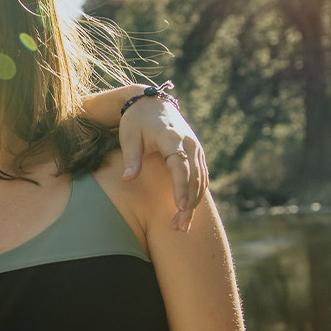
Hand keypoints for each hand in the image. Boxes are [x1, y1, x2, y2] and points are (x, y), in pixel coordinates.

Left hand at [118, 93, 208, 231]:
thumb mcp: (129, 137)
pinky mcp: (197, 153)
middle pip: (194, 177)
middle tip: (179, 227)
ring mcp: (196, 148)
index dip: (181, 187)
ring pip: (201, 180)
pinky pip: (202, 176)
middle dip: (189, 203)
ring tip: (182, 225)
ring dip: (194, 203)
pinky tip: (188, 211)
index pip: (180, 166)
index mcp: (171, 138)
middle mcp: (189, 143)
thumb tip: (127, 179)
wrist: (150, 102)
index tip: (180, 207)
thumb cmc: (136, 121)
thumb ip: (131, 158)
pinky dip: (197, 194)